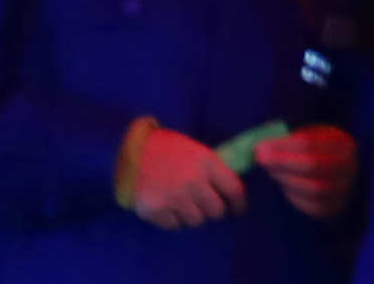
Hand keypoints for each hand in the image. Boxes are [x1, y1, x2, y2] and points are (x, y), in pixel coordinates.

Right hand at [114, 122, 250, 230]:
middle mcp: (193, 183)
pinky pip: (174, 225)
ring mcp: (173, 198)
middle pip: (216, 211)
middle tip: (207, 205)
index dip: (239, 203)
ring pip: (196, 221)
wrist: (134, 151)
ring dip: (193, 215)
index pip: (234, 190)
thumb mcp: (198, 151)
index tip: (238, 209)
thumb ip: (213, 171)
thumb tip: (230, 193)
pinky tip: (169, 206)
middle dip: (214, 209)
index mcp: (208, 163)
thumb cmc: (170, 149)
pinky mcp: (155, 211)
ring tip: (185, 203)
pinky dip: (174, 219)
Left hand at [258, 126, 358, 220]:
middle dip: (282, 163)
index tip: (260, 147)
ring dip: (286, 179)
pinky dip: (295, 197)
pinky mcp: (336, 207)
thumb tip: (261, 145)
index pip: (309, 143)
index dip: (282, 146)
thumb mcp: (311, 136)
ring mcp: (345, 188)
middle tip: (261, 159)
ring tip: (272, 171)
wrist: (339, 171)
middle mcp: (349, 166)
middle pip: (312, 165)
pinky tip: (284, 186)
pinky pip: (313, 206)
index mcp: (343, 143)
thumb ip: (289, 138)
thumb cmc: (319, 150)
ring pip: (313, 188)